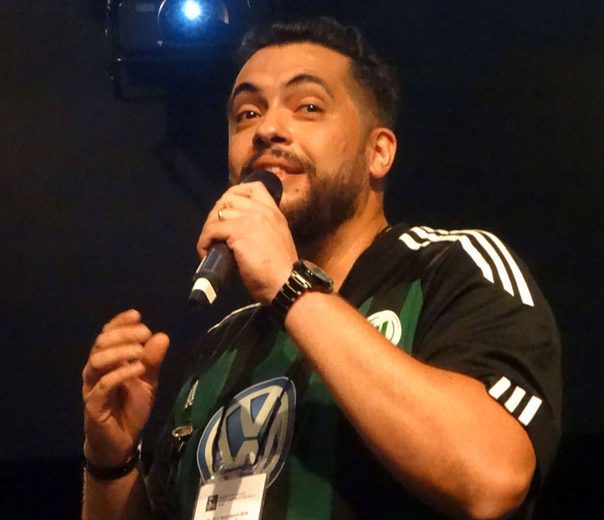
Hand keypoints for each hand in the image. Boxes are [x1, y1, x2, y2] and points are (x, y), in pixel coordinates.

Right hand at [82, 309, 169, 466]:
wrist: (121, 442)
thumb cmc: (131, 408)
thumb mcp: (148, 381)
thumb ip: (153, 360)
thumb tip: (162, 335)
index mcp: (108, 361)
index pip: (107, 334)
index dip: (119, 322)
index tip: (137, 315)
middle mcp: (96, 370)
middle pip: (101, 343)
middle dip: (123, 334)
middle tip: (144, 332)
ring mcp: (92, 386)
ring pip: (96, 361)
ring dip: (119, 351)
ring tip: (140, 351)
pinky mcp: (93, 404)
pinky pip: (103, 385)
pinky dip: (120, 373)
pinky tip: (138, 369)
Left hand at [197, 181, 297, 303]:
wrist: (285, 283)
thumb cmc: (281, 271)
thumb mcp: (277, 241)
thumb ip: (263, 230)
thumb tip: (240, 234)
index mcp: (274, 213)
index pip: (254, 187)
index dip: (236, 193)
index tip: (228, 209)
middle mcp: (262, 211)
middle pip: (229, 198)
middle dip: (216, 213)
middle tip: (214, 232)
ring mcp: (250, 220)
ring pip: (217, 213)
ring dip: (209, 229)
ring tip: (209, 245)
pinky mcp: (238, 232)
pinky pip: (211, 230)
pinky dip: (204, 242)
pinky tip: (205, 252)